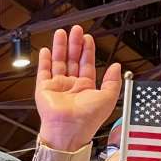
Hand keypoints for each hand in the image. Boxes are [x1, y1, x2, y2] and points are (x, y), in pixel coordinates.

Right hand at [35, 25, 123, 151]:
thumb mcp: (108, 98)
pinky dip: (44, 60)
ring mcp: (57, 86)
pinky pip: (43, 71)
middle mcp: (71, 86)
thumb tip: (116, 67)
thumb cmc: (87, 119)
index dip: (88, 50)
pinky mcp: (44, 89)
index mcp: (86, 88)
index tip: (88, 38)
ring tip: (62, 33)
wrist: (69, 130)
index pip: (86, 64)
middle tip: (76, 30)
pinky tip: (46, 50)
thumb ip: (113, 81)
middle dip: (74, 43)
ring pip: (59, 62)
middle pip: (73, 59)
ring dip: (60, 47)